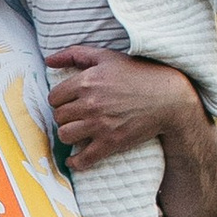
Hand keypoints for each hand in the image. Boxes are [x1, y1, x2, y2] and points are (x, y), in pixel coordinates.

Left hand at [45, 42, 192, 165]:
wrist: (167, 97)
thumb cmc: (137, 74)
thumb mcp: (106, 56)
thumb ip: (74, 54)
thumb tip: (48, 60)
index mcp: (86, 82)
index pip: (54, 98)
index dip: (60, 100)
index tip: (68, 103)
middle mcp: (90, 104)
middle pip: (58, 117)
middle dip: (64, 116)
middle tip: (75, 116)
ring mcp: (100, 124)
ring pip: (65, 135)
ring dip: (68, 134)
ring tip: (77, 131)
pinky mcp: (111, 142)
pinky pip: (84, 158)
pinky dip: (76, 162)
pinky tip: (75, 159)